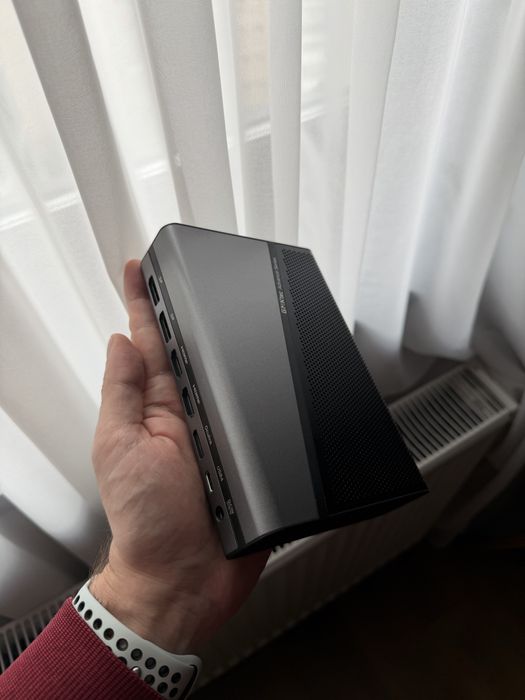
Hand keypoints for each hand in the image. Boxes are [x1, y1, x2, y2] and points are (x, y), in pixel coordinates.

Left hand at [90, 260, 268, 652]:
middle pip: (190, 352)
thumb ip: (123, 394)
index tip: (137, 268)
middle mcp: (188, 416)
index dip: (141, 304)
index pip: (146, 345)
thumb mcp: (119, 447)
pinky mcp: (250, 454)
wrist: (187, 578)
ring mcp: (221, 433)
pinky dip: (267, 391)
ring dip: (229, 341)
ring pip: (228, 376)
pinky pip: (261, 415)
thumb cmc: (146, 522)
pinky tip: (272, 366)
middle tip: (183, 264)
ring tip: (228, 296)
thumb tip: (119, 340)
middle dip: (186, 309)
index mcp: (154, 410)